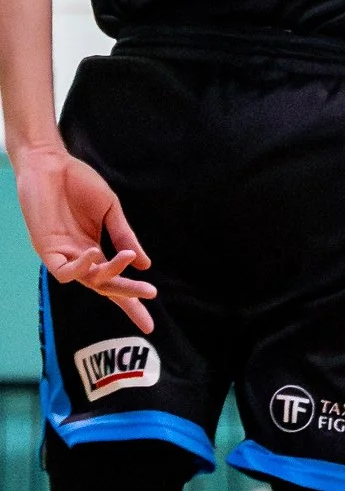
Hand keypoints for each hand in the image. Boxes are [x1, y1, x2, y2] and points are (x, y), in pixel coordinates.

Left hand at [12, 143, 153, 331]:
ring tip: (127, 259)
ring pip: (88, 280)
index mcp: (95, 249)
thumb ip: (124, 237)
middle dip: (128, 295)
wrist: (50, 164)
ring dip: (110, 274)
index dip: (132, 302)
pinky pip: (63, 271)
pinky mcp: (47, 249)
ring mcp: (63, 255)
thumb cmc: (79, 183)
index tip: (150, 325)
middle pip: (105, 287)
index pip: (115, 282)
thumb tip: (145, 265)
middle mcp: (80, 258)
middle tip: (150, 295)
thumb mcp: (110, 210)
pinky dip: (81, 268)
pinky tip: (95, 253)